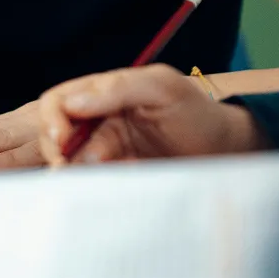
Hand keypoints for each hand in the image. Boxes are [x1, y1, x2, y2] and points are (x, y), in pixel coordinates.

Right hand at [37, 64, 267, 167]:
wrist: (227, 153)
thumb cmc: (196, 111)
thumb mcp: (161, 87)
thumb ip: (119, 88)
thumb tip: (72, 104)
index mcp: (103, 93)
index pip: (59, 102)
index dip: (52, 120)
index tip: (60, 140)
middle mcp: (98, 123)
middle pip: (56, 138)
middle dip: (58, 153)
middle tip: (69, 170)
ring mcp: (107, 153)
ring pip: (73, 167)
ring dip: (77, 176)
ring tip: (101, 179)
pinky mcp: (118, 179)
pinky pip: (95, 187)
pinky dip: (97, 190)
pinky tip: (118, 186)